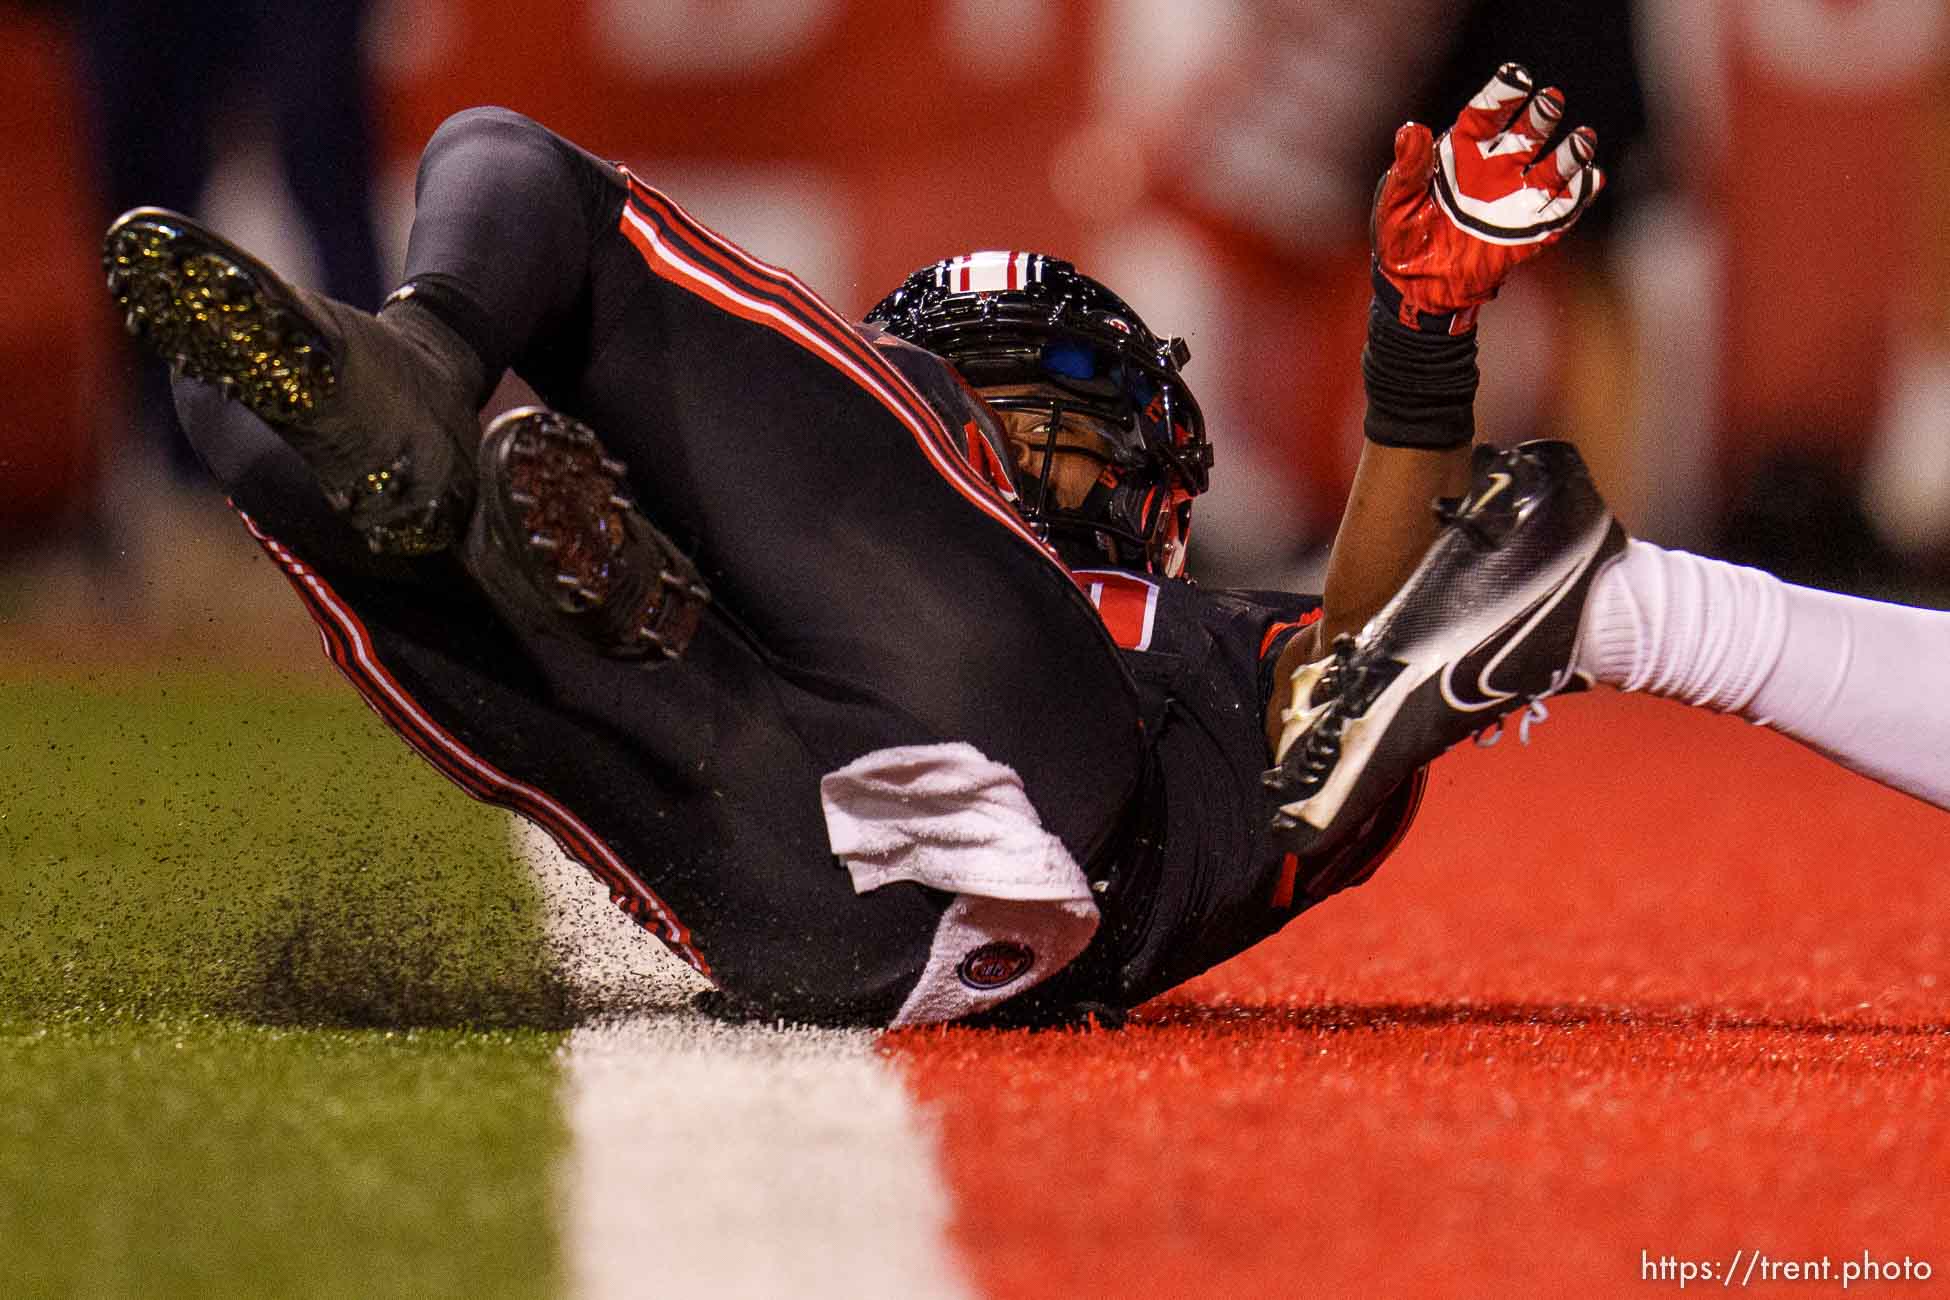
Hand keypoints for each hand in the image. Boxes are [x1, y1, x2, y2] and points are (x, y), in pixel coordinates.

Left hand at [1371, 63, 1604, 330]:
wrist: (1415, 287)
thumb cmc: (1400, 237)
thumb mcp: (1396, 201)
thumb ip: (1408, 167)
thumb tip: (1411, 130)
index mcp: (1463, 151)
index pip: (1487, 114)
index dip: (1502, 95)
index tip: (1516, 77)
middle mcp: (1497, 166)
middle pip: (1527, 133)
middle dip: (1541, 116)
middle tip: (1551, 101)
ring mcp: (1516, 198)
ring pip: (1552, 168)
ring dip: (1570, 153)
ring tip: (1583, 140)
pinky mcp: (1529, 233)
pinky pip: (1560, 211)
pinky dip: (1579, 196)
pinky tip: (1591, 180)